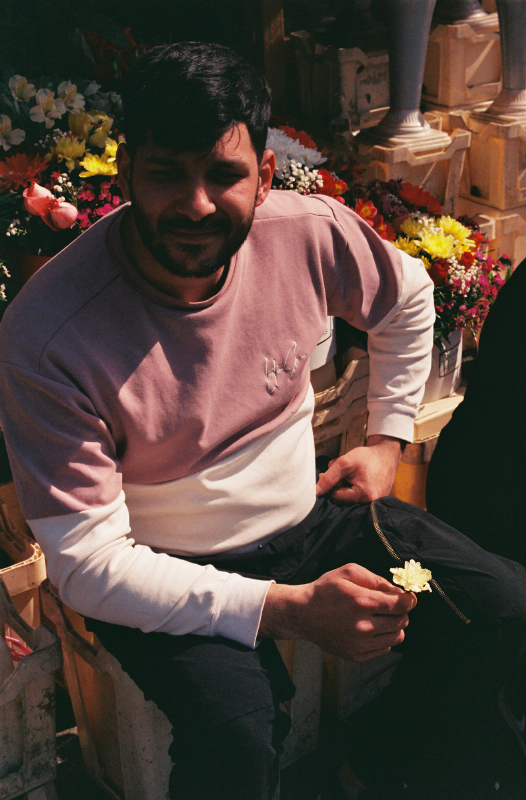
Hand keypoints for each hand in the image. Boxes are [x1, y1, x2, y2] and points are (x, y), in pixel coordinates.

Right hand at [259, 563, 415, 661]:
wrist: (302, 613)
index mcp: (362, 602)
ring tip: (381, 618)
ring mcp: (359, 644)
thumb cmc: (326, 590)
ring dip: (394, 626)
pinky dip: (383, 638)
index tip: (407, 598)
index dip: (409, 600)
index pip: (402, 605)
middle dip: (401, 612)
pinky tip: (371, 629)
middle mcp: (362, 626)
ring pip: (397, 637)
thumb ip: (376, 579)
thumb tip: (398, 591)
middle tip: (391, 606)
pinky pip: (384, 649)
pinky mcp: (356, 656)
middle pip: (402, 621)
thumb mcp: (348, 572)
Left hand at [315, 434, 403, 503]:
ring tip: (348, 472)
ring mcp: (374, 502)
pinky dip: (352, 486)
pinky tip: (355, 476)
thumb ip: (329, 478)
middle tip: (341, 471)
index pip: (336, 497)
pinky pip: (357, 495)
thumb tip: (316, 492)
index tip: (329, 473)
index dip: (330, 485)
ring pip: (349, 496)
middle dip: (338, 484)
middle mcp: (370, 503)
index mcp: (364, 495)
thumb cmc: (367, 457)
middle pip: (343, 498)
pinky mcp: (375, 499)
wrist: (387, 453)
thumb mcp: (345, 463)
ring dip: (344, 484)